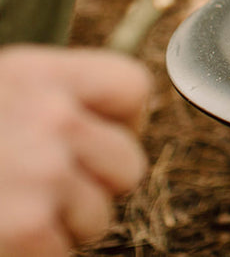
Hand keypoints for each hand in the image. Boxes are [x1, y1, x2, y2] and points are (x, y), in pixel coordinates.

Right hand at [0, 46, 151, 256]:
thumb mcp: (2, 94)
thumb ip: (53, 100)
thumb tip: (114, 128)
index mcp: (41, 74)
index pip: (132, 87)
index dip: (122, 122)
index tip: (88, 139)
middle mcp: (51, 116)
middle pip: (129, 163)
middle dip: (92, 186)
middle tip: (38, 189)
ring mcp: (42, 171)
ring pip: (100, 216)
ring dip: (61, 226)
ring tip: (12, 209)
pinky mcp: (27, 225)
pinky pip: (64, 252)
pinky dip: (35, 254)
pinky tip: (4, 234)